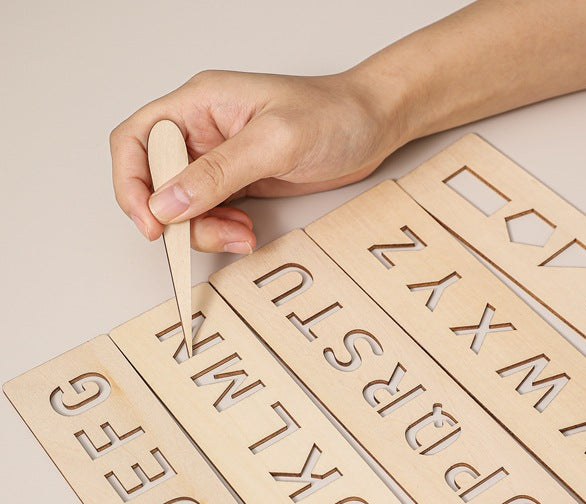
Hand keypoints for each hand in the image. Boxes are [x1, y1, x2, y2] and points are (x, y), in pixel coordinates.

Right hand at [110, 69, 400, 252]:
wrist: (373, 126)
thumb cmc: (333, 115)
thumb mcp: (275, 141)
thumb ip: (219, 172)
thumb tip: (167, 203)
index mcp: (199, 104)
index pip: (137, 139)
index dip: (131, 183)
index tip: (151, 223)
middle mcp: (202, 130)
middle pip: (156, 181)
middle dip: (176, 217)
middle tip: (211, 235)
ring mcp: (220, 159)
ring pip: (183, 206)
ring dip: (204, 230)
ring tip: (240, 235)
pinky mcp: (239, 182)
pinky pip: (212, 215)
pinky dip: (223, 232)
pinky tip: (247, 233)